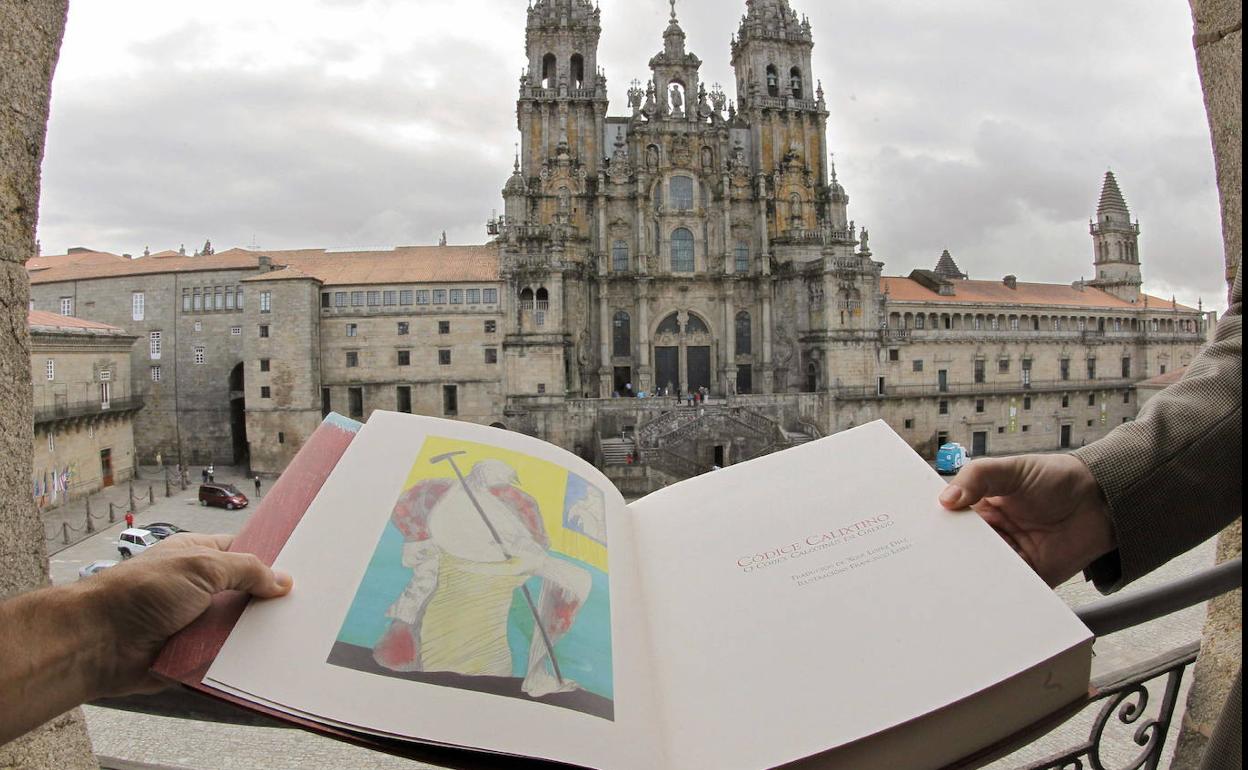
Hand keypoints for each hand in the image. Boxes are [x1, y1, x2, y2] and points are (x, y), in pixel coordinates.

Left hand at [83, 533, 291, 698]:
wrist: (97, 643)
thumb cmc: (139, 593)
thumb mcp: (201, 567)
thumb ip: (246, 570)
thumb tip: (282, 581)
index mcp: (198, 557)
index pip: (244, 553)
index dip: (271, 558)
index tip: (304, 565)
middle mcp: (199, 589)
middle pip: (247, 593)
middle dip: (270, 600)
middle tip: (308, 603)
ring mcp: (196, 623)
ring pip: (240, 627)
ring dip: (257, 632)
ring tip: (298, 632)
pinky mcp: (192, 655)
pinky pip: (226, 657)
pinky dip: (242, 659)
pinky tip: (270, 659)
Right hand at [939, 454, 1116, 586]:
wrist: (1102, 502)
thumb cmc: (1057, 479)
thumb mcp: (1012, 469)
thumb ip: (978, 477)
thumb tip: (945, 498)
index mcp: (979, 507)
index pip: (949, 518)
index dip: (934, 524)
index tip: (917, 532)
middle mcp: (990, 534)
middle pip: (959, 549)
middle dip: (946, 555)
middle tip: (931, 560)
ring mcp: (1008, 556)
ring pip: (979, 570)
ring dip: (968, 576)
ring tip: (954, 580)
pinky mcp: (1028, 576)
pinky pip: (1008, 588)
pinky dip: (997, 592)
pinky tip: (986, 592)